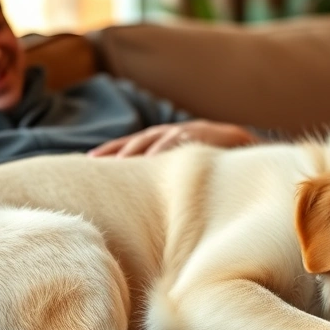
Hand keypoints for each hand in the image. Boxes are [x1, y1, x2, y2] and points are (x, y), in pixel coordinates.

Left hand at [89, 120, 259, 157]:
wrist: (242, 144)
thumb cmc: (208, 159)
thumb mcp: (181, 164)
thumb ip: (162, 173)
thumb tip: (142, 198)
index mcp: (160, 139)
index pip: (128, 145)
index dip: (108, 151)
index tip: (87, 161)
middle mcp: (167, 132)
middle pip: (134, 140)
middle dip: (114, 150)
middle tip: (93, 162)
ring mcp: (182, 131)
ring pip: (152, 139)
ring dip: (134, 149)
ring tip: (118, 163)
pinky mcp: (198, 134)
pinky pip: (177, 141)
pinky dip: (162, 148)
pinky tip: (150, 159)